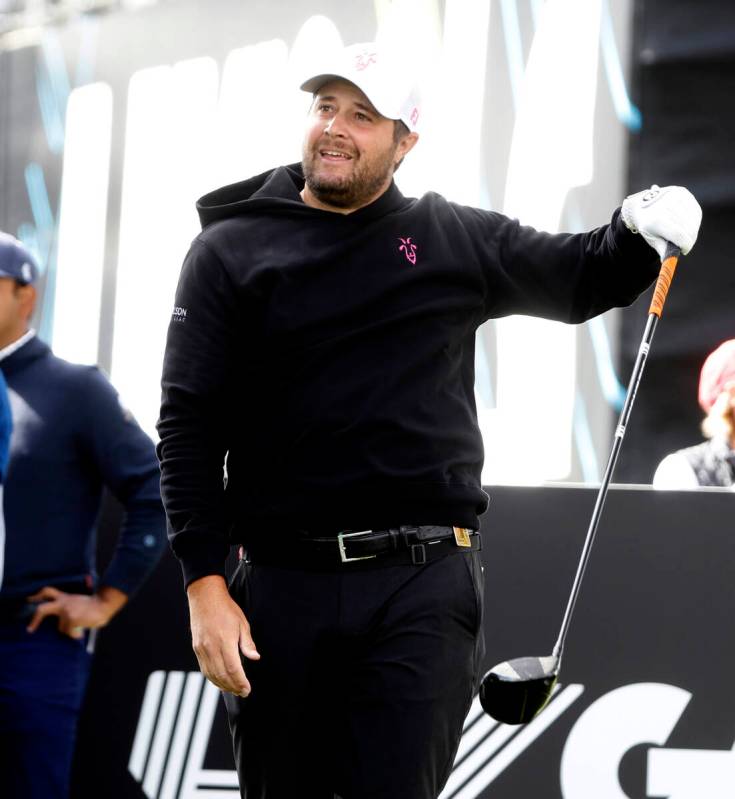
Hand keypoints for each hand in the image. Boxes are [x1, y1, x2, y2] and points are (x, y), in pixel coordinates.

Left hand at [26, 585, 127, 638]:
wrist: (104, 604)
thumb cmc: (95, 606)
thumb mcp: (79, 602)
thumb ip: (69, 607)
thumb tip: (62, 622)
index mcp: (65, 597)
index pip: (47, 592)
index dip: (37, 597)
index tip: (29, 602)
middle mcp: (64, 603)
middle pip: (42, 609)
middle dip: (35, 619)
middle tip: (30, 629)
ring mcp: (67, 611)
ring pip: (61, 628)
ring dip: (70, 630)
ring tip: (80, 627)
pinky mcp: (72, 619)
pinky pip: (70, 632)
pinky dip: (76, 634)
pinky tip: (82, 632)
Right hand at [186, 575, 259, 696]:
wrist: (205, 598)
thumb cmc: (227, 609)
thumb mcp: (242, 623)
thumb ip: (247, 643)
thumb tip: (255, 658)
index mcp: (225, 640)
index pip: (233, 668)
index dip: (240, 682)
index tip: (247, 689)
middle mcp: (211, 647)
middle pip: (222, 675)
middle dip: (233, 687)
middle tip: (243, 693)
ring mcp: (202, 649)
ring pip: (212, 675)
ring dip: (223, 686)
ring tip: (234, 690)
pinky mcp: (197, 649)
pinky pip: (204, 669)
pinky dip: (213, 679)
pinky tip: (221, 682)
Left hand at [621, 184, 701, 259]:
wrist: (641, 205)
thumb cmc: (648, 225)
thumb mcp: (652, 239)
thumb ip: (663, 249)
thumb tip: (670, 261)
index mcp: (656, 220)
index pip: (679, 235)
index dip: (686, 244)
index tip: (685, 250)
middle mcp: (666, 206)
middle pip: (688, 228)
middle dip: (689, 239)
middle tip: (686, 245)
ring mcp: (675, 197)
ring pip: (693, 220)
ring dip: (692, 230)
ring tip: (684, 235)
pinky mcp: (682, 193)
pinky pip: (695, 211)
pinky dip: (694, 220)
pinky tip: (687, 225)